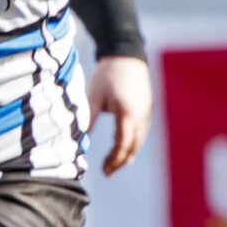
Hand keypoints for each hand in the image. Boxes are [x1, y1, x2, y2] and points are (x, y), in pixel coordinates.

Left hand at [89, 54, 153, 174]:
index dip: (113, 160)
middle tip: (108, 172)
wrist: (125, 54)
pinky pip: (141, 130)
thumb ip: (88, 121)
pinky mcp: (146, 107)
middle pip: (134, 146)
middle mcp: (142, 116)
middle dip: (121, 161)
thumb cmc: (107, 75)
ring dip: (128, 153)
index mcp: (129, 115)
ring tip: (115, 164)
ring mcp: (147, 111)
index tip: (103, 171)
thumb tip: (80, 142)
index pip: (122, 145)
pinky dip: (132, 141)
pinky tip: (121, 145)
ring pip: (140, 139)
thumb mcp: (93, 98)